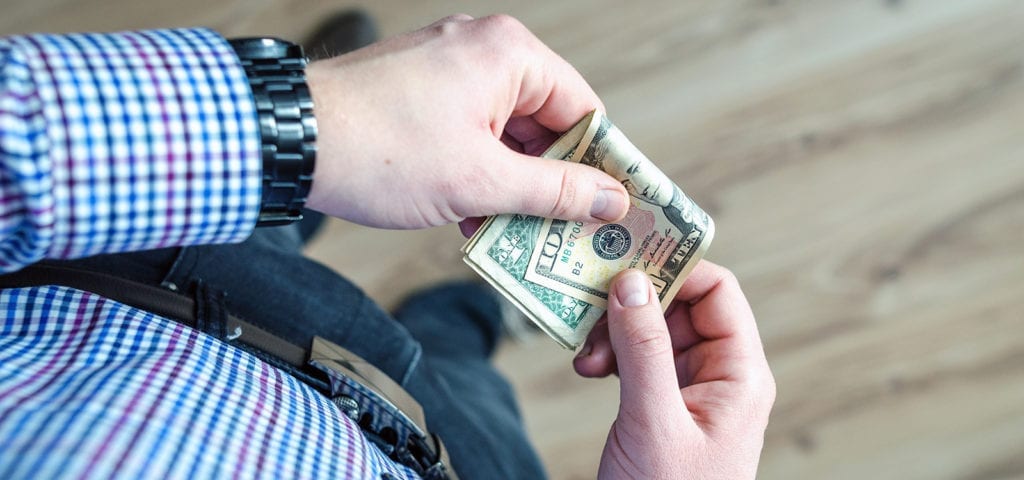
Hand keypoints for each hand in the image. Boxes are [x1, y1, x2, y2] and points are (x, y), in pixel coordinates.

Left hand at [303, 15, 629, 229]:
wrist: (286, 141)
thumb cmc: (378, 150)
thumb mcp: (480, 182)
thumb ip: (554, 192)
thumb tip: (610, 200)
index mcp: (508, 54)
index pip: (584, 109)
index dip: (601, 163)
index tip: (613, 208)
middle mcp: (482, 49)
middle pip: (546, 122)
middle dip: (551, 182)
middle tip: (565, 234)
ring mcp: (447, 69)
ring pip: (506, 133)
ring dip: (512, 186)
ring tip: (515, 236)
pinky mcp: (421, 92)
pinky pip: (471, 132)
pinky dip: (479, 173)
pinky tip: (475, 218)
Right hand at [574, 262, 775, 478]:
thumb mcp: (654, 421)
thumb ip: (644, 349)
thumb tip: (632, 282)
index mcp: (739, 376)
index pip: (718, 292)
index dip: (676, 267)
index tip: (627, 254)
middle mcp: (719, 375)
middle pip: (681, 305)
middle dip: (633, 301)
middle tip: (592, 302)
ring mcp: (690, 389)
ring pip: (654, 329)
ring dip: (615, 330)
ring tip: (587, 352)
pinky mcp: (662, 403)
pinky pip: (639, 357)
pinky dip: (611, 354)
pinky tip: (589, 368)